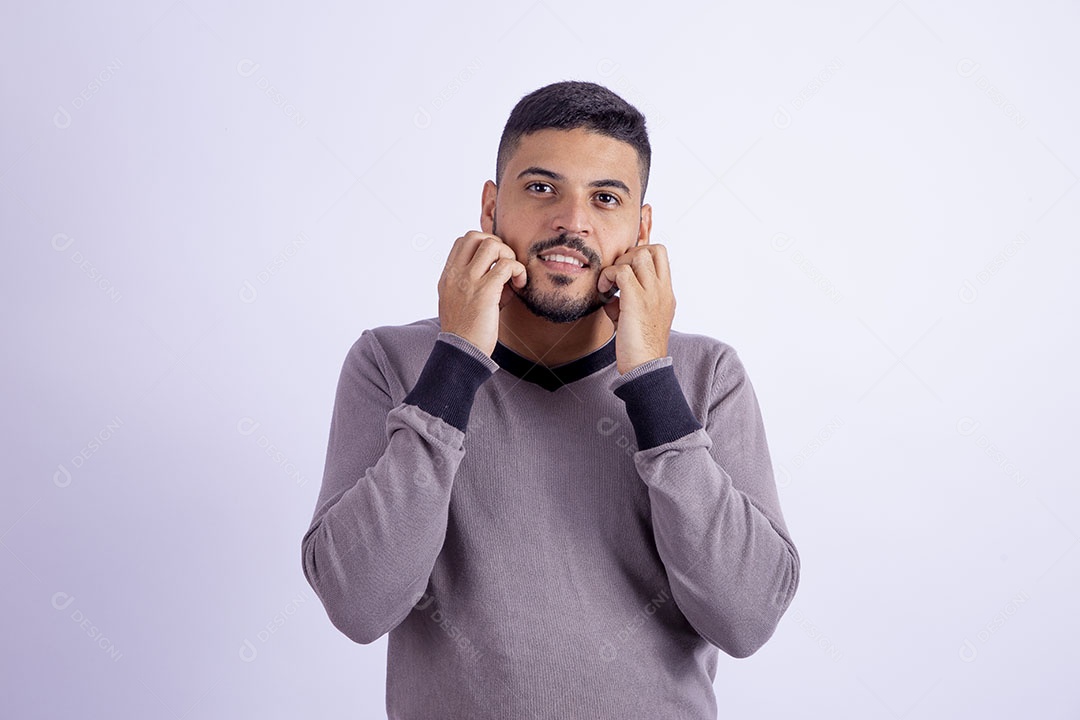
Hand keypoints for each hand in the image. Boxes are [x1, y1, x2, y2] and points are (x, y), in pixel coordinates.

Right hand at [438, 231, 526, 356]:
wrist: (461, 353)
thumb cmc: (466, 332)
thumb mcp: (462, 303)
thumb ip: (477, 284)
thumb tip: (504, 272)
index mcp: (448, 277)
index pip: (462, 241)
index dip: (483, 244)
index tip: (495, 262)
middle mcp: (455, 275)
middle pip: (476, 236)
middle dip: (497, 244)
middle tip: (506, 264)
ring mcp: (468, 282)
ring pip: (492, 245)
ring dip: (508, 255)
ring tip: (513, 274)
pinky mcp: (485, 292)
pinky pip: (506, 266)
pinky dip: (518, 270)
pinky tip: (520, 284)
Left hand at [597, 244, 675, 374]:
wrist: (645, 367)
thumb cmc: (640, 347)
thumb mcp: (638, 319)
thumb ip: (627, 302)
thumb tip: (610, 296)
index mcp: (667, 293)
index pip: (661, 255)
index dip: (640, 255)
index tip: (624, 272)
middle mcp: (663, 290)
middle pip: (653, 248)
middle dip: (630, 255)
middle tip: (616, 276)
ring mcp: (652, 293)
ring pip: (639, 255)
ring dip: (618, 264)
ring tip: (609, 284)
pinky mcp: (636, 300)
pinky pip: (621, 272)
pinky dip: (608, 277)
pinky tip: (603, 292)